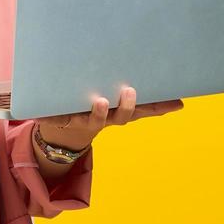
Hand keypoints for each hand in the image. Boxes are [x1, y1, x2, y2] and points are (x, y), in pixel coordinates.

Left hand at [35, 86, 183, 150]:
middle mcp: (105, 118)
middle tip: (131, 92)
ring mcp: (83, 120)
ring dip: (97, 112)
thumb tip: (174, 94)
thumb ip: (139, 97)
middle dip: (126, 107)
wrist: (63, 131)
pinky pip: (56, 118)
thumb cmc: (96, 108)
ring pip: (93, 120)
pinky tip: (47, 111)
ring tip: (100, 101)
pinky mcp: (61, 120)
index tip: (176, 103)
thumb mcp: (117, 101)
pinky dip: (51, 116)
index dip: (159, 108)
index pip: (143, 111)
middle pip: (120, 117)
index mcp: (119, 113)